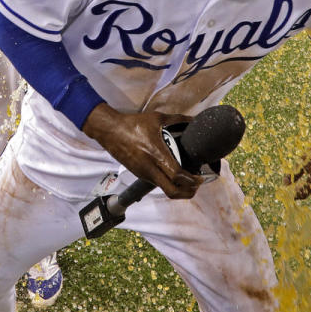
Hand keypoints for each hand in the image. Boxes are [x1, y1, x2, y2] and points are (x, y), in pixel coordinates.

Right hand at [82, 104, 201, 198]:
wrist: (110, 131)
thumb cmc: (133, 124)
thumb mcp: (157, 118)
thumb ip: (178, 119)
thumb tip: (194, 119)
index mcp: (156, 155)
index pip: (177, 175)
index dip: (191, 180)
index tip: (200, 177)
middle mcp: (150, 168)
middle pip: (171, 191)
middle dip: (187, 193)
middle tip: (197, 185)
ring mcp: (143, 173)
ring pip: (164, 189)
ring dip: (178, 189)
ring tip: (188, 182)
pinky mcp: (139, 174)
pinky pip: (156, 183)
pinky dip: (168, 183)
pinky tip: (173, 175)